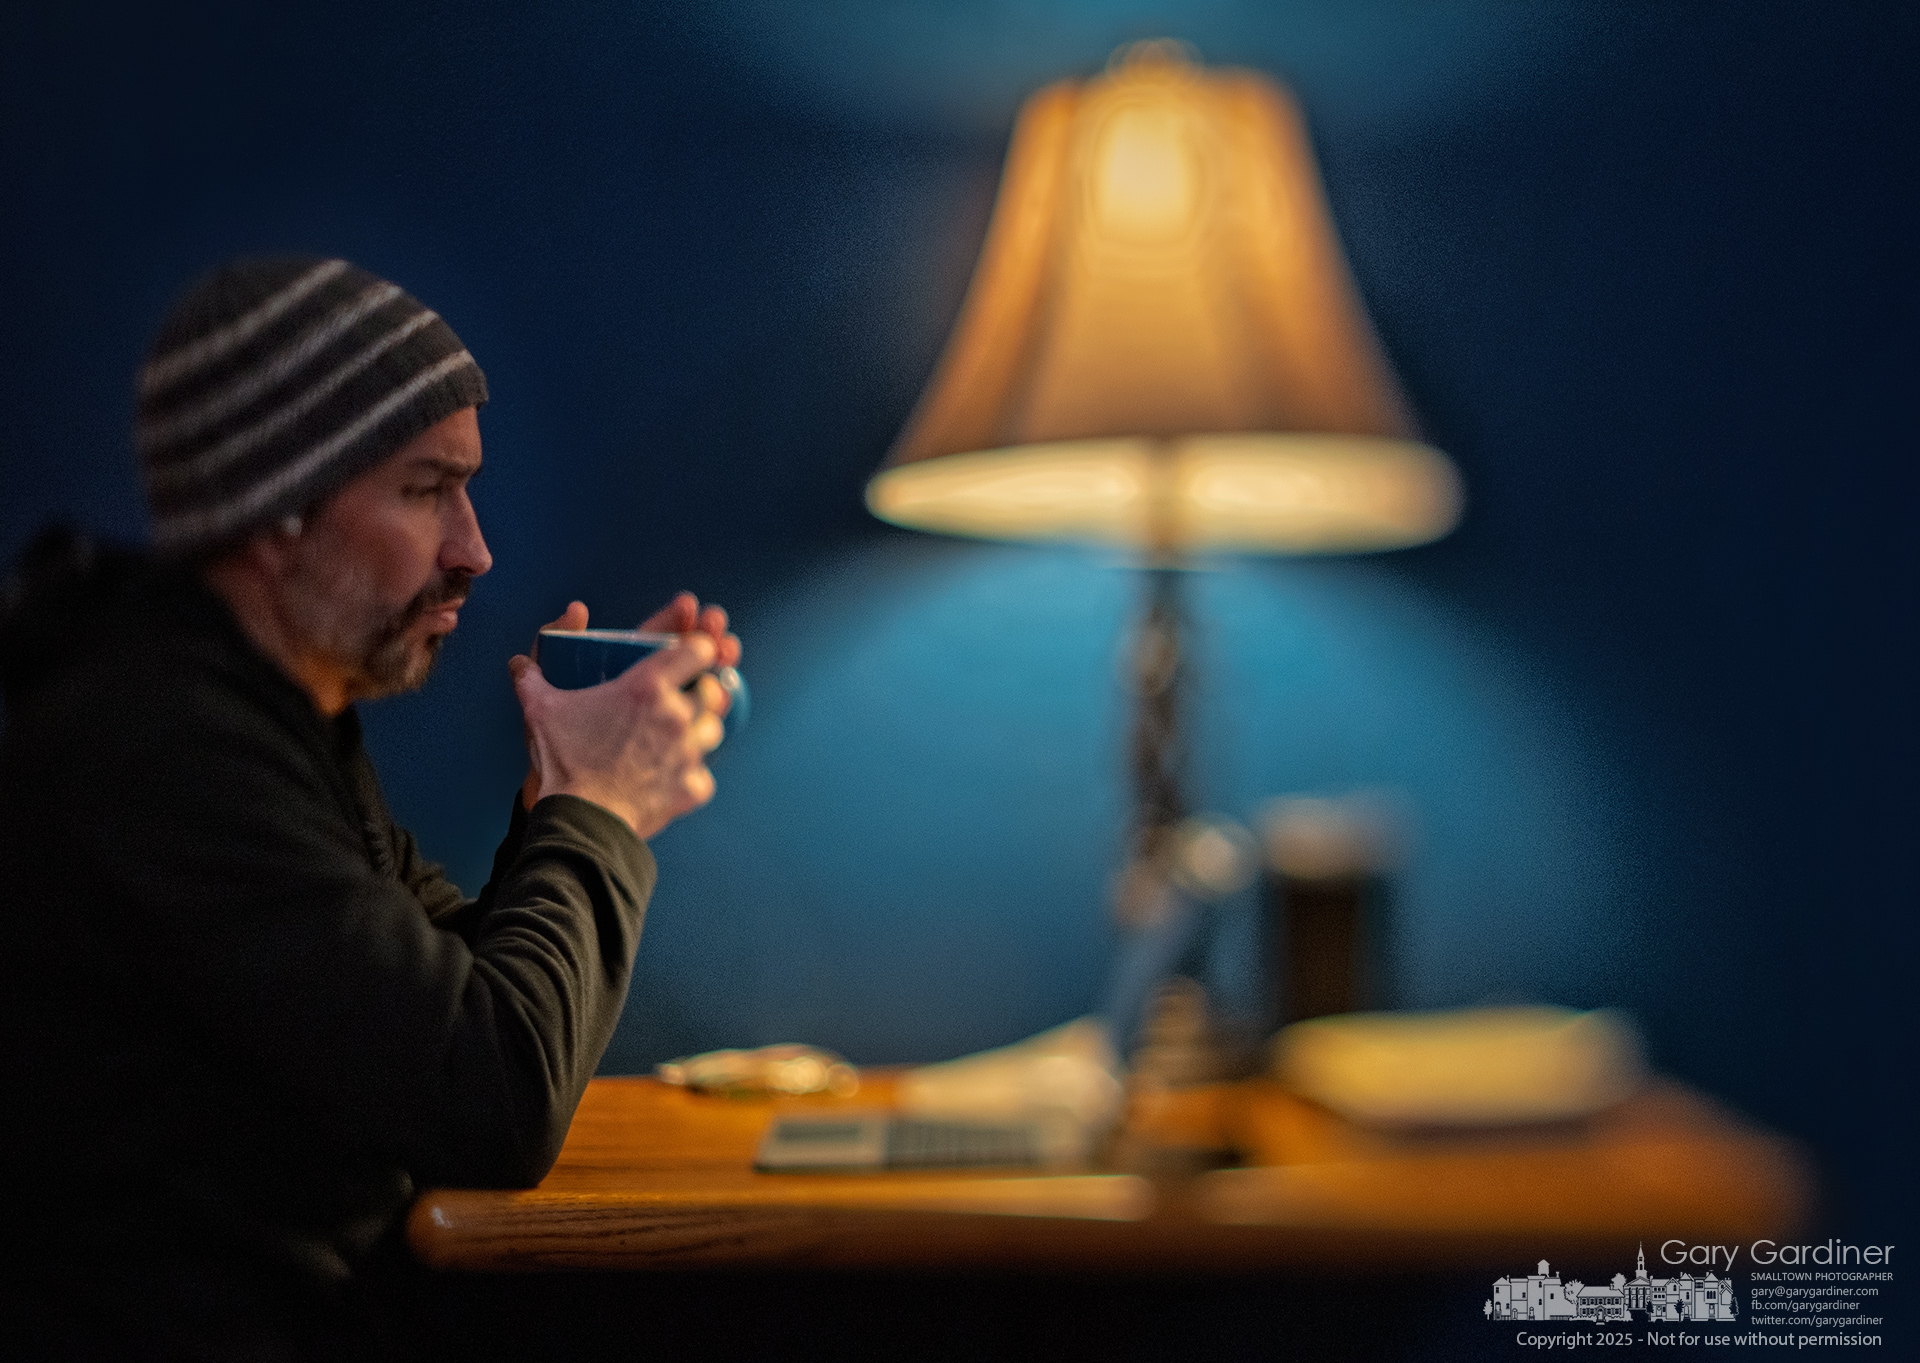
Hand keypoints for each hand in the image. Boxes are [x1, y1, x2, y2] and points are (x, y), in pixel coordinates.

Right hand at [509, 595, 740, 838]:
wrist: (581, 819)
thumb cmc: (564, 761)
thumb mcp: (540, 711)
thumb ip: (531, 680)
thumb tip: (518, 664)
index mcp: (647, 687)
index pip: (698, 649)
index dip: (698, 649)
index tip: (689, 657)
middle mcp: (676, 715)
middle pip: (714, 690)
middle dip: (703, 692)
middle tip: (681, 701)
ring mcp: (689, 752)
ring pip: (714, 730)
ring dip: (699, 732)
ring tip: (675, 740)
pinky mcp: (692, 786)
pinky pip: (704, 775)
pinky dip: (691, 777)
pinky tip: (670, 778)